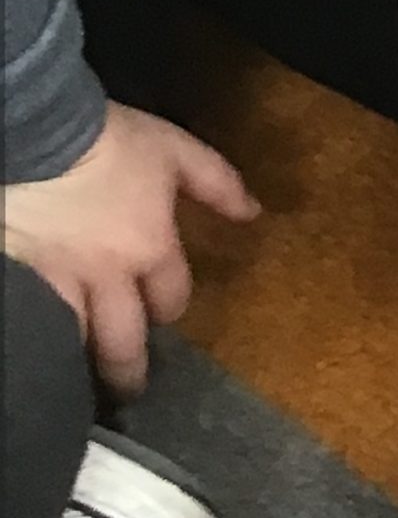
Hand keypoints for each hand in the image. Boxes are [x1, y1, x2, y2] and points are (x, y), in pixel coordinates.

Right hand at [3, 102, 258, 393]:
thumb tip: (254, 214)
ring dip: (78, 359)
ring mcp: (54, 284)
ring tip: (73, 376)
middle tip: (127, 388)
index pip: (170, 299)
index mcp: (150, 248)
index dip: (169, 306)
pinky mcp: (14, 280)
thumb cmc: (107, 137)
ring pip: (70, 342)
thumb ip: (217, 184)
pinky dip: (35, 331)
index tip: (162, 312)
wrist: (36, 129)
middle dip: (128, 370)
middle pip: (122, 342)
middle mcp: (105, 279)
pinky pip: (27, 320)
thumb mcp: (174, 149)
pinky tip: (34, 341)